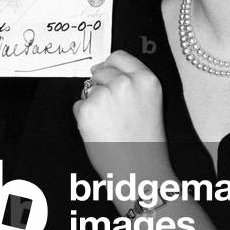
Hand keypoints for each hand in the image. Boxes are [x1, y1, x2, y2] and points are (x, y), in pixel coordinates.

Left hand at [74, 51, 166, 180]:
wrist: (139, 173)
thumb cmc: (145, 143)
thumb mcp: (150, 102)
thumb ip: (131, 81)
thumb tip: (100, 68)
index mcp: (147, 80)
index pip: (120, 56)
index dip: (111, 66)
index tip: (109, 76)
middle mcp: (126, 83)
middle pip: (101, 71)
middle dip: (101, 87)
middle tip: (114, 113)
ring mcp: (105, 95)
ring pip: (88, 89)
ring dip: (93, 103)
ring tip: (110, 126)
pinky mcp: (87, 109)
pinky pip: (78, 105)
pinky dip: (84, 118)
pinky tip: (100, 132)